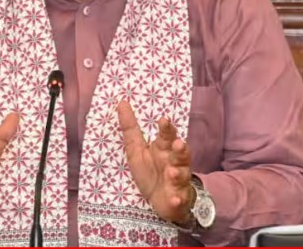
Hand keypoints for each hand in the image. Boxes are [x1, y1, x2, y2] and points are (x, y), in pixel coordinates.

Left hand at [117, 101, 194, 224]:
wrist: (161, 200)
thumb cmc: (150, 170)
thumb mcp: (136, 149)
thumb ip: (130, 128)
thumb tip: (121, 102)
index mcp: (163, 149)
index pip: (167, 136)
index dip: (167, 128)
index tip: (163, 120)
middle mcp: (174, 162)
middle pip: (180, 153)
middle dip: (180, 149)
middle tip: (178, 144)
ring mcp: (178, 180)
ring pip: (181, 174)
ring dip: (178, 173)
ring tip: (172, 172)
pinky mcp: (178, 197)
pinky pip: (179, 198)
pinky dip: (177, 198)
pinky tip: (175, 199)